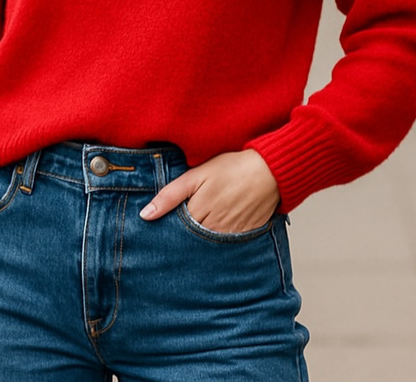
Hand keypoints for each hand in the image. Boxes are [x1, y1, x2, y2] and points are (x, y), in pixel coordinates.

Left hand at [140, 149, 279, 233]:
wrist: (269, 171)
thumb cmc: (232, 168)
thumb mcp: (197, 175)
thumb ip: (170, 195)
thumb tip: (145, 215)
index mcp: (198, 215)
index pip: (175, 232)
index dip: (168, 229)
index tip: (160, 229)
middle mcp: (213, 231)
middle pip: (190, 241)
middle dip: (182, 238)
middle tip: (181, 228)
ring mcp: (229, 237)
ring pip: (207, 246)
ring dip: (200, 241)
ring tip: (202, 225)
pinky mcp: (244, 238)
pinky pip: (226, 246)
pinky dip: (219, 241)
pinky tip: (217, 231)